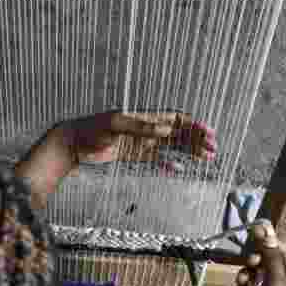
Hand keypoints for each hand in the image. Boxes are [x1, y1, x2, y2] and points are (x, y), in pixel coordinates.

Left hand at [57, 110, 216, 165]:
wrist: (73, 143)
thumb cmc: (92, 129)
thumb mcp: (116, 124)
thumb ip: (141, 126)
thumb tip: (166, 129)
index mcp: (145, 117)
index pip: (175, 120)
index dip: (194, 125)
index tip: (209, 133)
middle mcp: (145, 128)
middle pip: (177, 133)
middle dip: (196, 140)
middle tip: (212, 150)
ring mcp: (140, 142)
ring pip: (170, 146)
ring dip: (187, 151)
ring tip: (204, 158)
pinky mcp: (132, 155)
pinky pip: (155, 159)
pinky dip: (167, 163)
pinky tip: (177, 169)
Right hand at [232, 220, 285, 285]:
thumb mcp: (274, 283)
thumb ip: (269, 255)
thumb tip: (266, 228)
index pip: (284, 255)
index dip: (270, 246)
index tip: (256, 234)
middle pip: (268, 263)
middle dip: (256, 263)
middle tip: (250, 264)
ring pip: (255, 274)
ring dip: (246, 276)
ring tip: (242, 284)